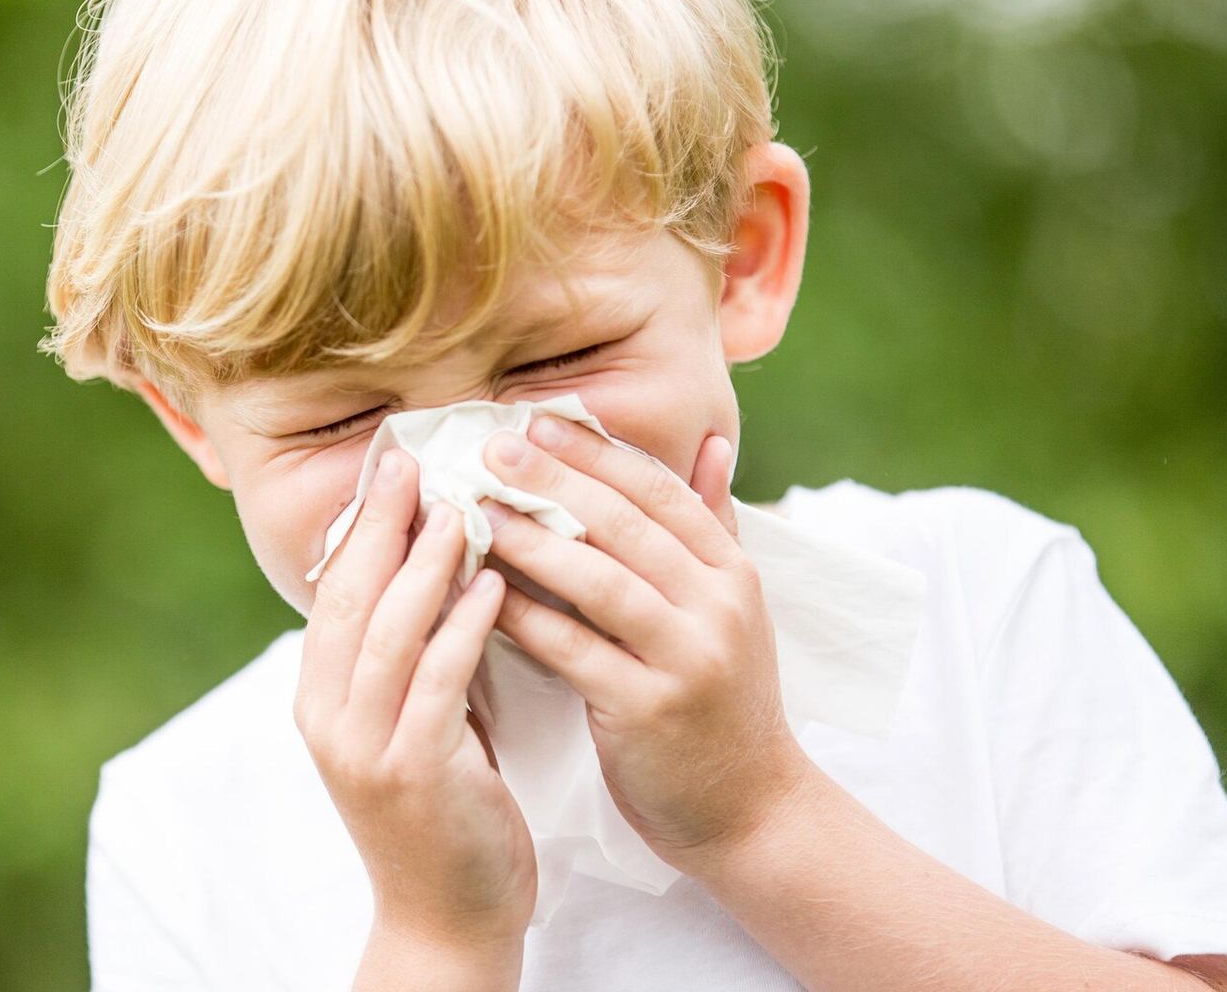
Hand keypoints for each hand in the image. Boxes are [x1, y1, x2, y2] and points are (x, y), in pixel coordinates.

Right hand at [295, 447, 537, 951]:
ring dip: (425, 562)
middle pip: (348, 596)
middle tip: (415, 459)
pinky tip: (494, 585)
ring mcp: (363, 748)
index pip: (332, 590)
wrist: (447, 920)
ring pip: (387, 631)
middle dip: (382, 523)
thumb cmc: (444, 813)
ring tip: (463, 506)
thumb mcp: (412, 724)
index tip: (393, 463)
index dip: (361, 523)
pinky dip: (462, 627)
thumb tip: (439, 570)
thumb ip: (413, 657)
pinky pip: (436, 682)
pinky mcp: (412, 773)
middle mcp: (327, 717)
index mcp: (320, 698)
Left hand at [476, 420, 813, 873]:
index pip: (660, 491)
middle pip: (627, 525)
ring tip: (475, 512)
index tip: (537, 419)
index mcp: (733, 571)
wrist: (751, 808)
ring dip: (532, 541)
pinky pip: (576, 651)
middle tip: (491, 449)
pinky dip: (526, 618)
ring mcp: (688, 658)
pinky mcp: (651, 710)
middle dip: (554, 480)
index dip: (596, 451)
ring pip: (600, 581)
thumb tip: (708, 441)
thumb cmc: (722, 700)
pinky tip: (481, 594)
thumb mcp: (733, 608)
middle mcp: (718, 605)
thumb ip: (713, 524)